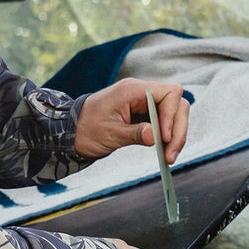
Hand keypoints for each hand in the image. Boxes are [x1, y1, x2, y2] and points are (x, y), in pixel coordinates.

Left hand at [73, 78, 188, 163]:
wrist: (70, 132)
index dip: (172, 114)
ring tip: (168, 158)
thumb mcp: (109, 134)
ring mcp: (144, 104)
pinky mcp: (144, 115)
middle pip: (176, 104)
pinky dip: (167, 137)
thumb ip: (134, 134)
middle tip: (171, 155)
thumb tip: (155, 137)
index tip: (164, 137)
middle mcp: (142, 93)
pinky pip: (164, 123)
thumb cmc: (85, 129)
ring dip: (175, 136)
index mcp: (133, 90)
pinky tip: (164, 152)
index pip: (170, 93)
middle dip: (177, 130)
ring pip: (173, 114)